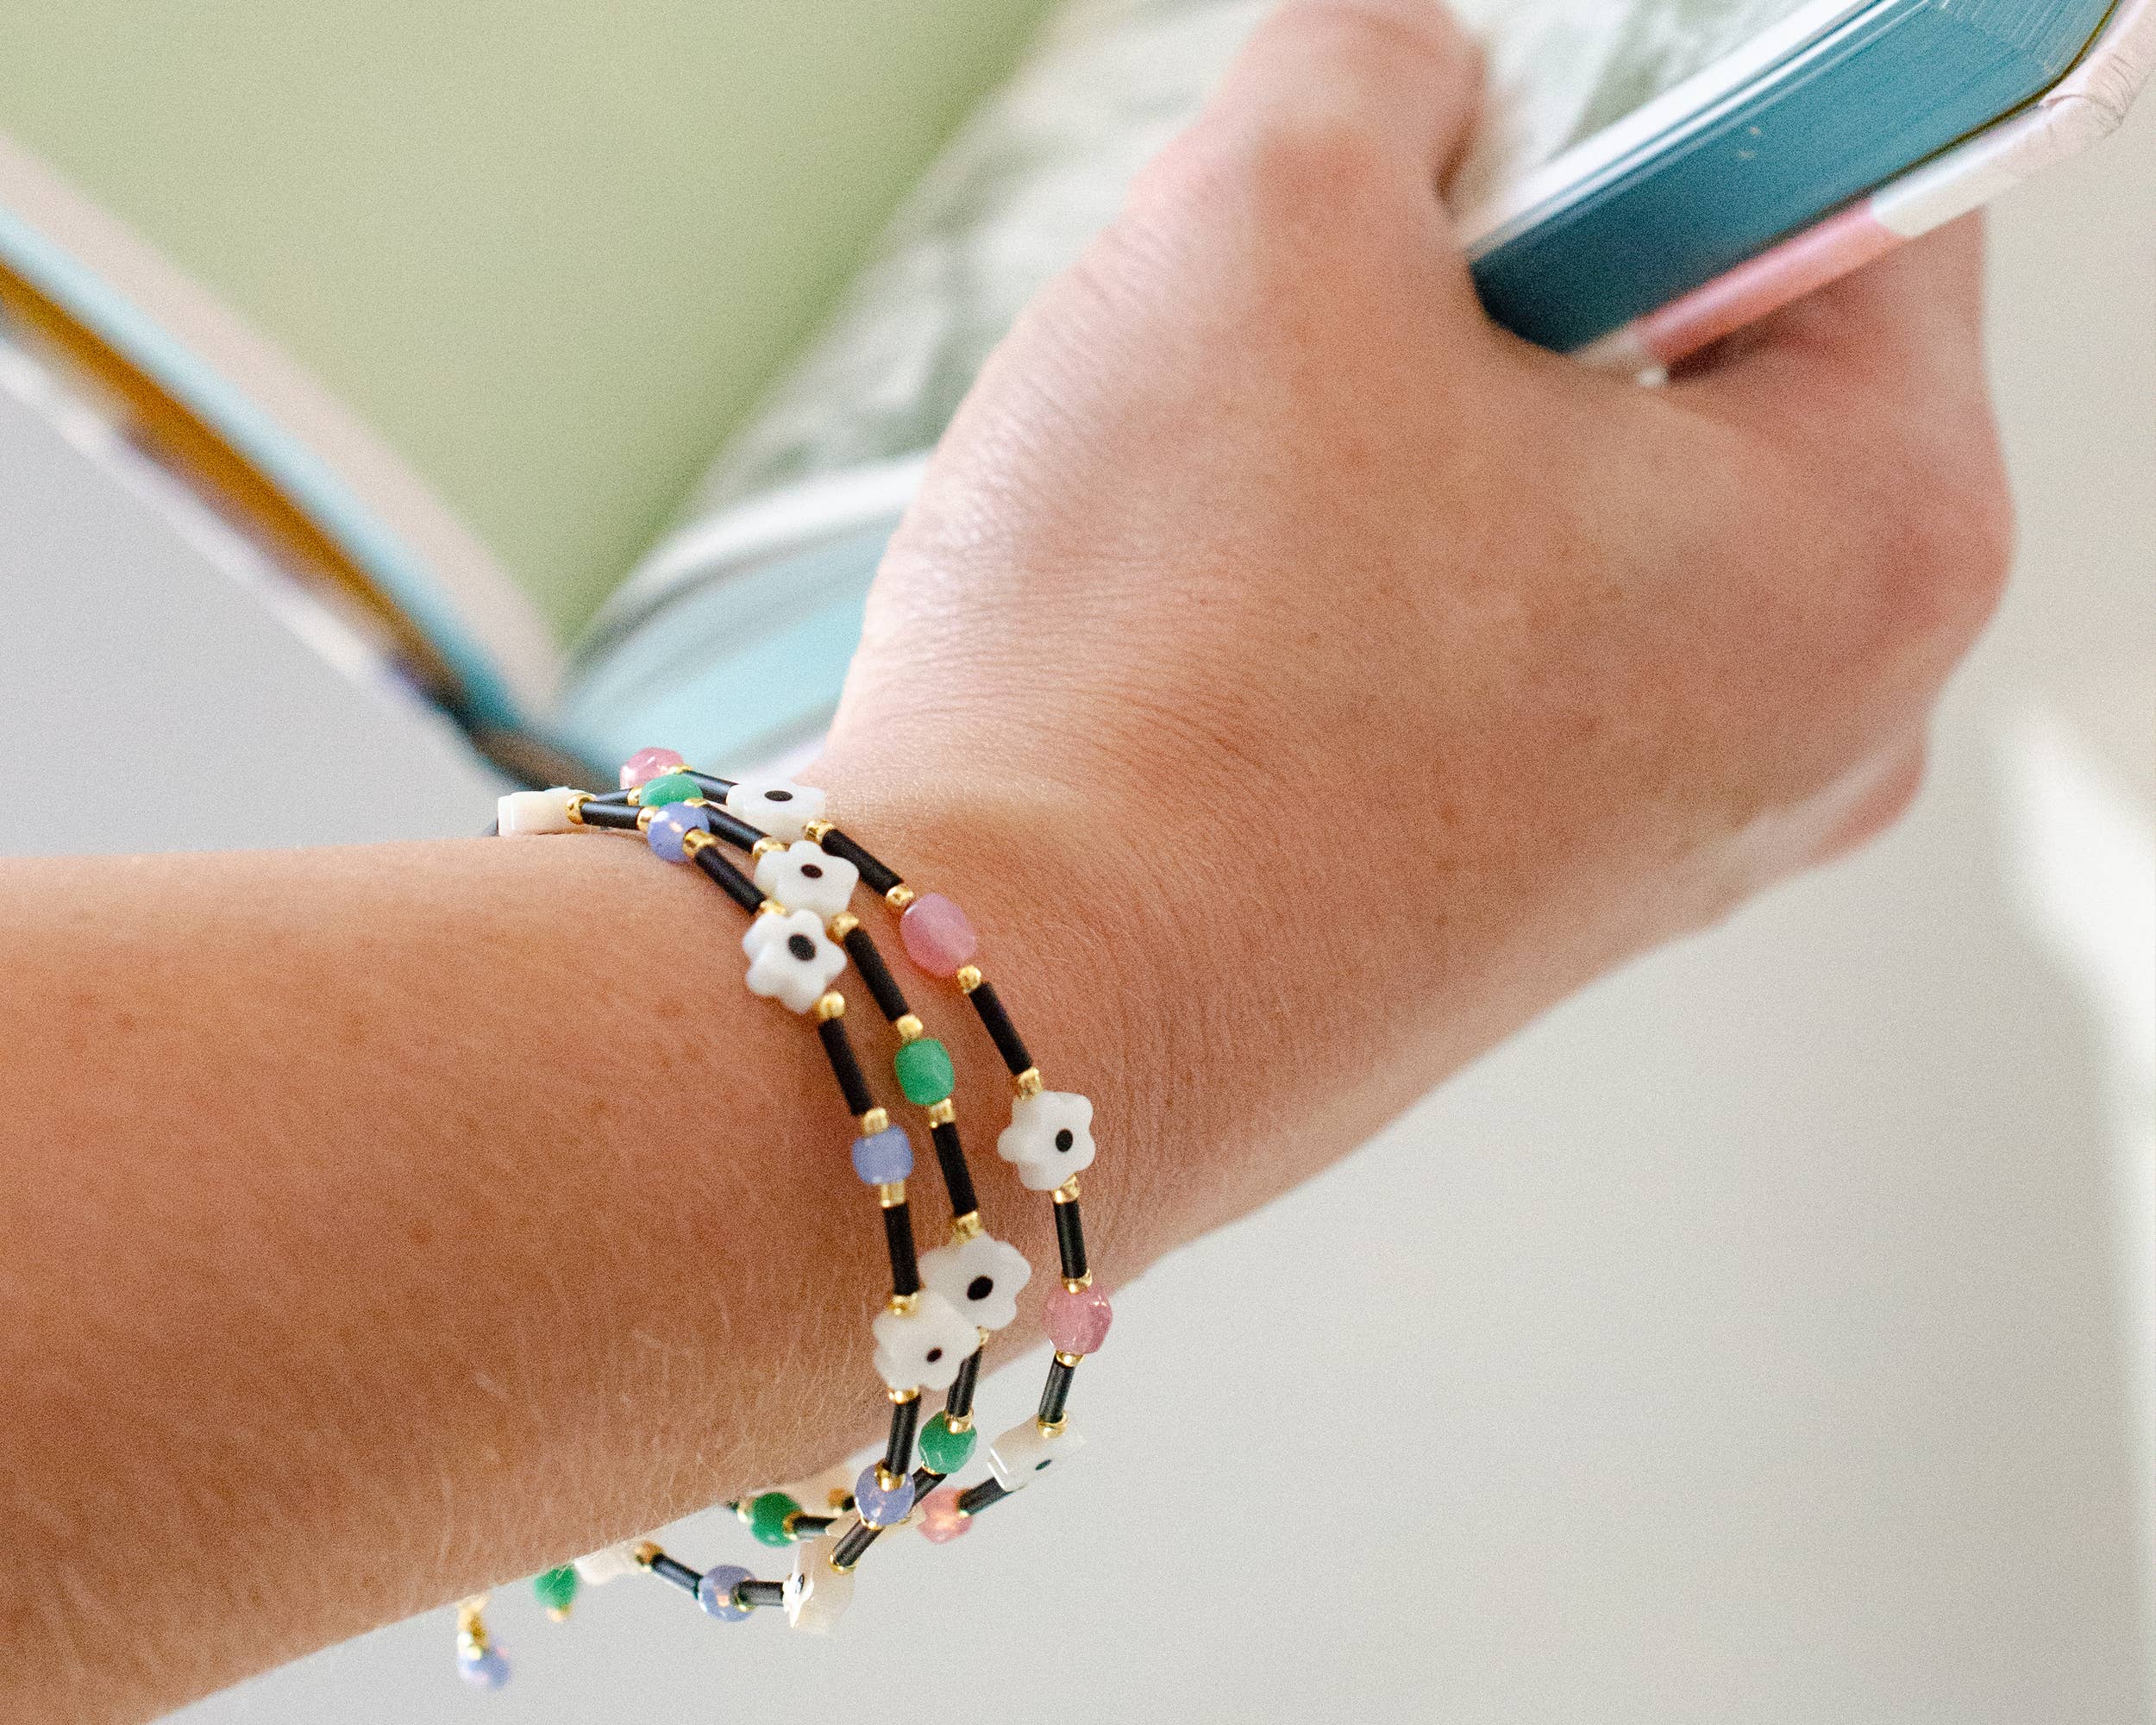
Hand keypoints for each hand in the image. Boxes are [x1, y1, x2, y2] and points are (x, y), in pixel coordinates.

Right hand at [819, 0, 2010, 1248]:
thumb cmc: (1154, 672)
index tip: (1497, 128)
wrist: (1003, 1008)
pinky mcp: (1516, 902)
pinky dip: (1364, 580)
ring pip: (1566, 506)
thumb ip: (1376, 59)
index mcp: (1876, 539)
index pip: (1855, 169)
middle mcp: (1820, 720)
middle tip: (1325, 304)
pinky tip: (1224, 613)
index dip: (1652, 92)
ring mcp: (1667, 833)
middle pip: (1703, 355)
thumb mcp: (1261, 222)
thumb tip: (1405, 75)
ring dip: (1404, 431)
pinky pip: (1478, 652)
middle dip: (1503, 278)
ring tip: (1239, 489)